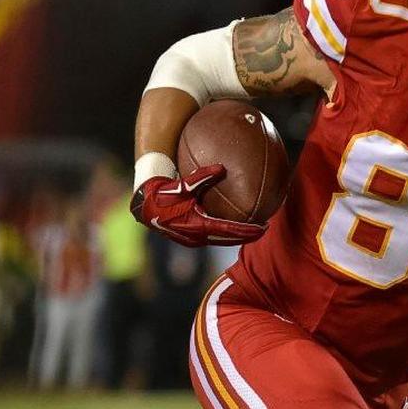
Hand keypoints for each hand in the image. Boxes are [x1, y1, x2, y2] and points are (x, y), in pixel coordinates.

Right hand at [130, 164, 265, 247]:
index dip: (248, 230)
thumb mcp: (183, 184)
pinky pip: (213, 238)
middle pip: (229, 239)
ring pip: (221, 240)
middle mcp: (196, 236)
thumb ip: (202, 176)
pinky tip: (233, 227)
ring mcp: (192, 239)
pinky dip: (226, 234)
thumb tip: (222, 167)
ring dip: (237, 237)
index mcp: (197, 225)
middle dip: (248, 236)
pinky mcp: (189, 238)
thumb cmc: (162, 193)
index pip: (230, 230)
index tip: (264, 227)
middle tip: (265, 229)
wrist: (143, 206)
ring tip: (254, 231)